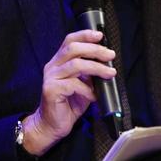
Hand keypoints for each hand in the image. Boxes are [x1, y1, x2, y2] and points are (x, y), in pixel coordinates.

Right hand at [21, 29, 114, 155]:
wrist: (51, 125)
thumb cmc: (67, 105)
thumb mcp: (82, 85)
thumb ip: (89, 74)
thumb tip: (105, 64)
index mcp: (58, 62)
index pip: (69, 41)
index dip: (84, 35)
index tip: (100, 35)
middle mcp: (52, 67)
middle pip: (72, 49)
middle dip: (94, 50)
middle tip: (110, 55)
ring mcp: (50, 78)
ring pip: (75, 65)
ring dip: (96, 67)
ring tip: (109, 73)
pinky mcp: (51, 90)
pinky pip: (73, 84)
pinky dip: (87, 89)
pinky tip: (93, 96)